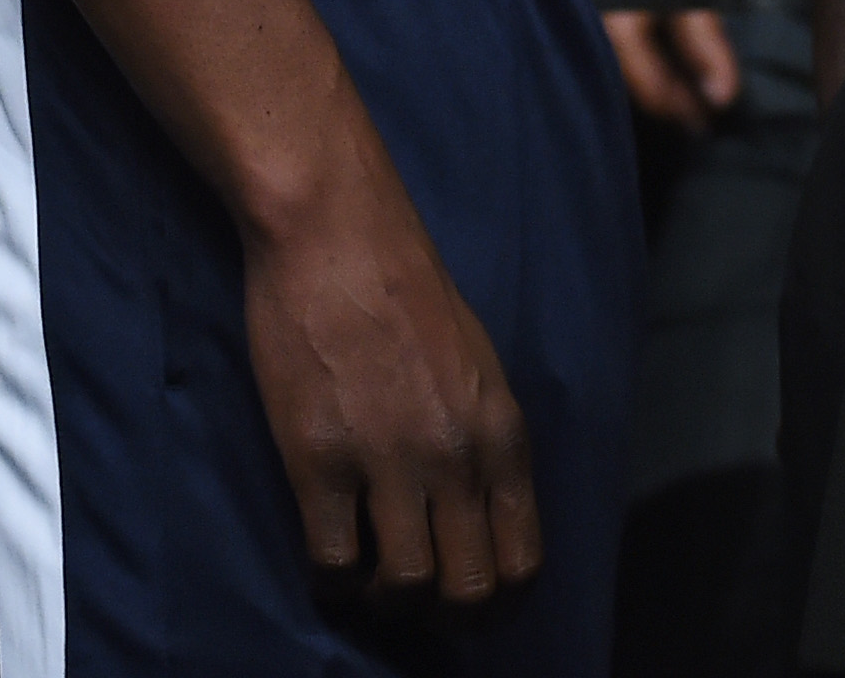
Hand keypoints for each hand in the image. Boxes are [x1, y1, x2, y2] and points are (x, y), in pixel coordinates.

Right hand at [241, 93, 538, 608]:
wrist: (337, 231)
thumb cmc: (404, 284)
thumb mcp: (475, 360)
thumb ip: (482, 436)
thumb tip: (478, 511)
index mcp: (501, 429)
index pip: (524, 560)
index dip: (498, 601)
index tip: (468, 602)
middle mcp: (456, 454)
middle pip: (469, 591)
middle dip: (442, 614)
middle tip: (413, 600)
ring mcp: (389, 461)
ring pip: (403, 588)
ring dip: (383, 599)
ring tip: (365, 577)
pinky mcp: (320, 460)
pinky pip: (332, 562)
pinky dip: (330, 577)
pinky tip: (327, 554)